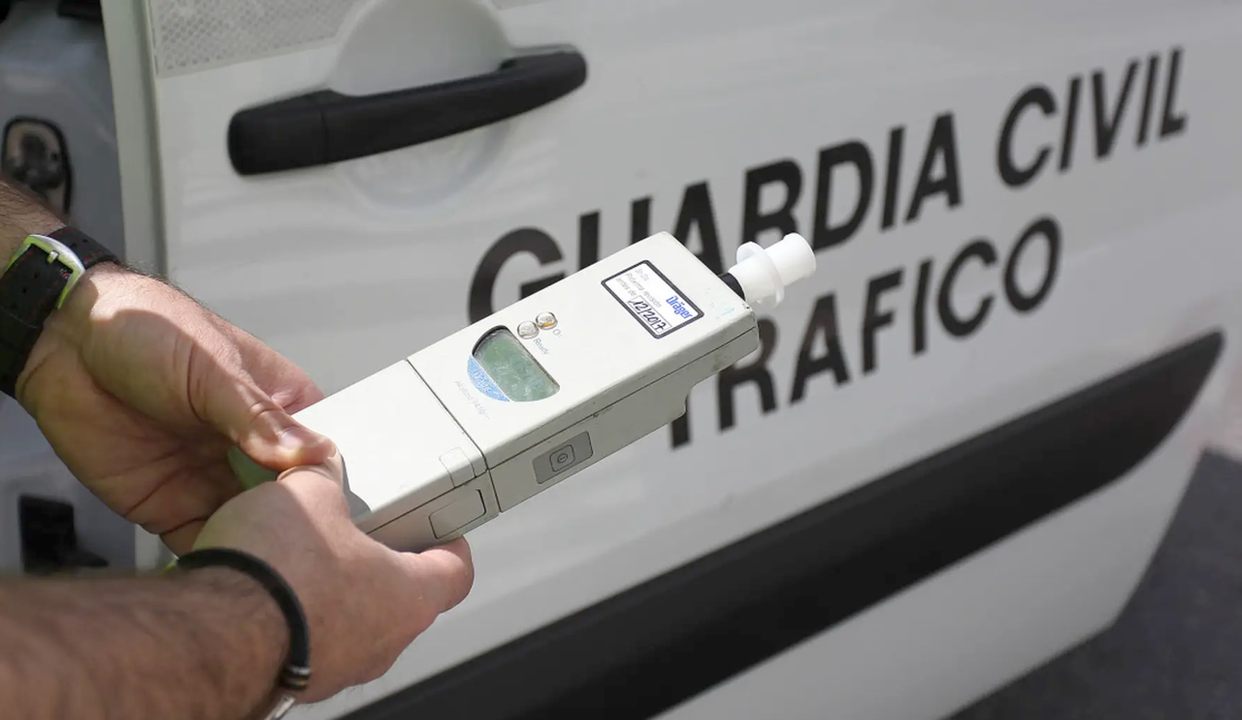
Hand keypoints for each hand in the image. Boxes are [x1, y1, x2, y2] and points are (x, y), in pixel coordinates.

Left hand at [15, 263, 335, 553]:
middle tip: (299, 548)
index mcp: (277, 406)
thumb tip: (311, 453)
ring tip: (267, 566)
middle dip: (295, 525)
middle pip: (289, 501)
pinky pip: (202, 542)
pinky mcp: (170, 506)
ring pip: (250, 528)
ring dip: (256, 545)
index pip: (320, 454)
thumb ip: (258, 417)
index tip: (333, 512)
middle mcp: (250, 448)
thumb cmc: (148, 329)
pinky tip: (225, 567)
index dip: (328, 485)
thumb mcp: (212, 369)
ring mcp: (211, 479)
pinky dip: (215, 559)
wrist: (64, 342)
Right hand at [192, 452, 474, 701]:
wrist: (212, 633)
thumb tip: (318, 467)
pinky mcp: (293, 681)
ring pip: (354, 625)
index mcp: (409, 596)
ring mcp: (339, 668)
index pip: (456, 573)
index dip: (449, 545)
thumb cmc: (278, 572)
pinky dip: (294, 618)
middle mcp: (383, 643)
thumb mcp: (310, 494)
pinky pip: (306, 643)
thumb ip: (324, 477)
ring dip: (335, 594)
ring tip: (303, 557)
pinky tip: (265, 591)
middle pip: (403, 599)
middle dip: (381, 563)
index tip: (441, 528)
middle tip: (360, 530)